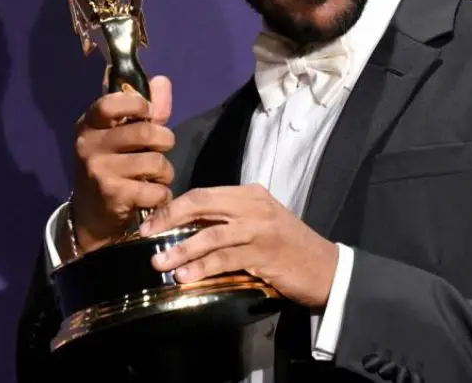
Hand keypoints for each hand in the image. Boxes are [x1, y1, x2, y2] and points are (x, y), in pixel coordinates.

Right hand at [70, 75, 175, 253]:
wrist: (91, 215)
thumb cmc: (114, 165)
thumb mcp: (124, 135)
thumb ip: (148, 110)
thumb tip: (162, 80)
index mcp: (90, 124)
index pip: (112, 102)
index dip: (139, 105)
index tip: (148, 114)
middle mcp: (89, 144)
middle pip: (146, 133)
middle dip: (165, 141)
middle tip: (161, 150)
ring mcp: (99, 170)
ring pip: (155, 162)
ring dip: (166, 172)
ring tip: (157, 177)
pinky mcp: (112, 196)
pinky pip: (156, 190)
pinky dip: (162, 194)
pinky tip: (153, 196)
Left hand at [139, 184, 338, 307]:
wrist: (326, 266)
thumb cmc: (289, 245)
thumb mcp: (261, 221)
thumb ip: (231, 218)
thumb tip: (188, 227)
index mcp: (250, 193)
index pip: (204, 193)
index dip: (174, 206)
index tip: (151, 221)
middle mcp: (254, 205)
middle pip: (203, 204)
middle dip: (170, 219)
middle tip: (145, 236)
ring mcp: (260, 229)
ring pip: (211, 234)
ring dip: (181, 249)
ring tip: (159, 263)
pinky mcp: (264, 254)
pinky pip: (226, 259)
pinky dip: (203, 267)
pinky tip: (186, 277)